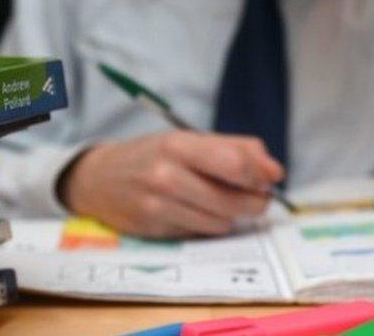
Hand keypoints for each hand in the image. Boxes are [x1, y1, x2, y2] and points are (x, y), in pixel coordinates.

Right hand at [60, 131, 284, 238]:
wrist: (98, 179)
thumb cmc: (152, 155)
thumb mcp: (188, 139)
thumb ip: (234, 148)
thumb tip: (275, 172)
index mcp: (179, 145)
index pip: (235, 164)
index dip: (260, 175)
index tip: (269, 177)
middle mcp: (167, 175)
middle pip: (235, 200)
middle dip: (255, 201)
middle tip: (257, 195)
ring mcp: (159, 206)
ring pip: (223, 222)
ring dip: (232, 215)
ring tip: (222, 201)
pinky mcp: (156, 230)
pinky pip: (203, 232)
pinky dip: (210, 224)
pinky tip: (198, 211)